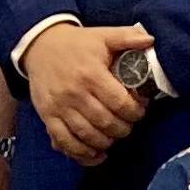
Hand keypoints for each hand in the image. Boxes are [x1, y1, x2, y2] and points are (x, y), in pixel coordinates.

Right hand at [24, 23, 153, 165]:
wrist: (39, 46)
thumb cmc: (75, 43)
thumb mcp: (102, 35)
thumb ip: (127, 37)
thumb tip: (150, 40)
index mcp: (92, 74)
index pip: (120, 103)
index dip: (135, 112)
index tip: (139, 111)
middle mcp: (75, 93)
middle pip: (106, 123)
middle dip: (123, 129)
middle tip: (128, 125)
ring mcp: (60, 107)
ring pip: (88, 135)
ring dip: (106, 142)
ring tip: (113, 136)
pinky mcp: (48, 116)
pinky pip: (65, 142)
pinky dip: (82, 153)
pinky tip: (96, 154)